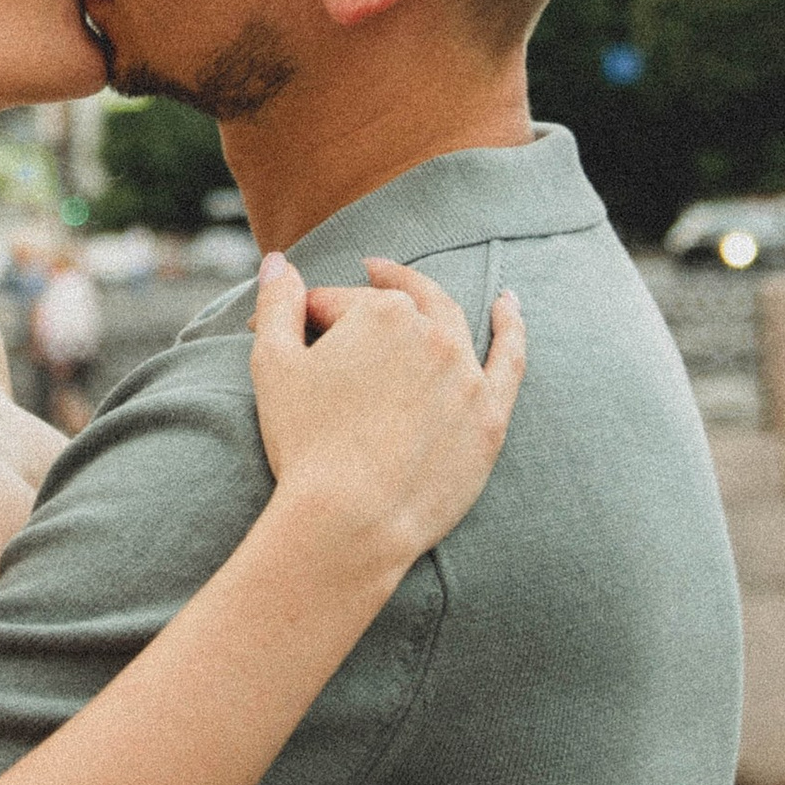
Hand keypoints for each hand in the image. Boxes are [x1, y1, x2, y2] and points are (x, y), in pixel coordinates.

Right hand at [249, 253, 524, 578]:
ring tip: (415, 290)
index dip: (306, 320)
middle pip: (396, 311)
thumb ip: (277, 303)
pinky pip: (509, 360)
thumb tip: (278, 261)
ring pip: (451, 325)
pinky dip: (511, 327)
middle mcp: (433, 334)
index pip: (338, 303)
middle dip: (366, 303)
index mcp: (381, 313)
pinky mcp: (489, 417)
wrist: (351, 522)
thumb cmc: (305, 444)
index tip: (287, 340)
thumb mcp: (273, 364)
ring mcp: (467, 375)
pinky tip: (508, 305)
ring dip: (433, 301)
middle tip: (355, 285)